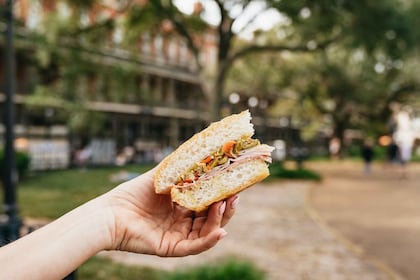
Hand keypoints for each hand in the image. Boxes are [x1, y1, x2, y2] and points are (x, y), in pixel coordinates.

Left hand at [103, 167, 237, 256]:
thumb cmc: (132, 193)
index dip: (222, 194)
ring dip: (219, 220)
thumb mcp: (162, 176)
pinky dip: (208, 241)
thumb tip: (200, 148)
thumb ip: (180, 165)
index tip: (234, 183)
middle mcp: (182, 222)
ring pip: (207, 232)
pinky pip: (194, 247)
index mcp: (181, 207)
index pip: (208, 203)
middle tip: (235, 195)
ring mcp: (177, 236)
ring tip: (225, 205)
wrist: (110, 212)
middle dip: (225, 208)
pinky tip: (219, 231)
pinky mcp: (171, 248)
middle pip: (212, 218)